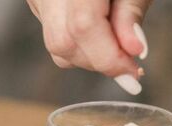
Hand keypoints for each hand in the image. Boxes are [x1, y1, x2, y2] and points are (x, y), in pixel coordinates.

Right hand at [27, 0, 151, 94]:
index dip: (110, 57)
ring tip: (115, 41)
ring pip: (57, 45)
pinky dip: (80, 44)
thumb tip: (134, 52)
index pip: (84, 28)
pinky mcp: (37, 3)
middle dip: (99, 61)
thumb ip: (130, 15)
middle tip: (128, 62)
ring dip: (90, 56)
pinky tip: (98, 32)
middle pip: (64, 42)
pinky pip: (53, 35)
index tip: (133, 73)